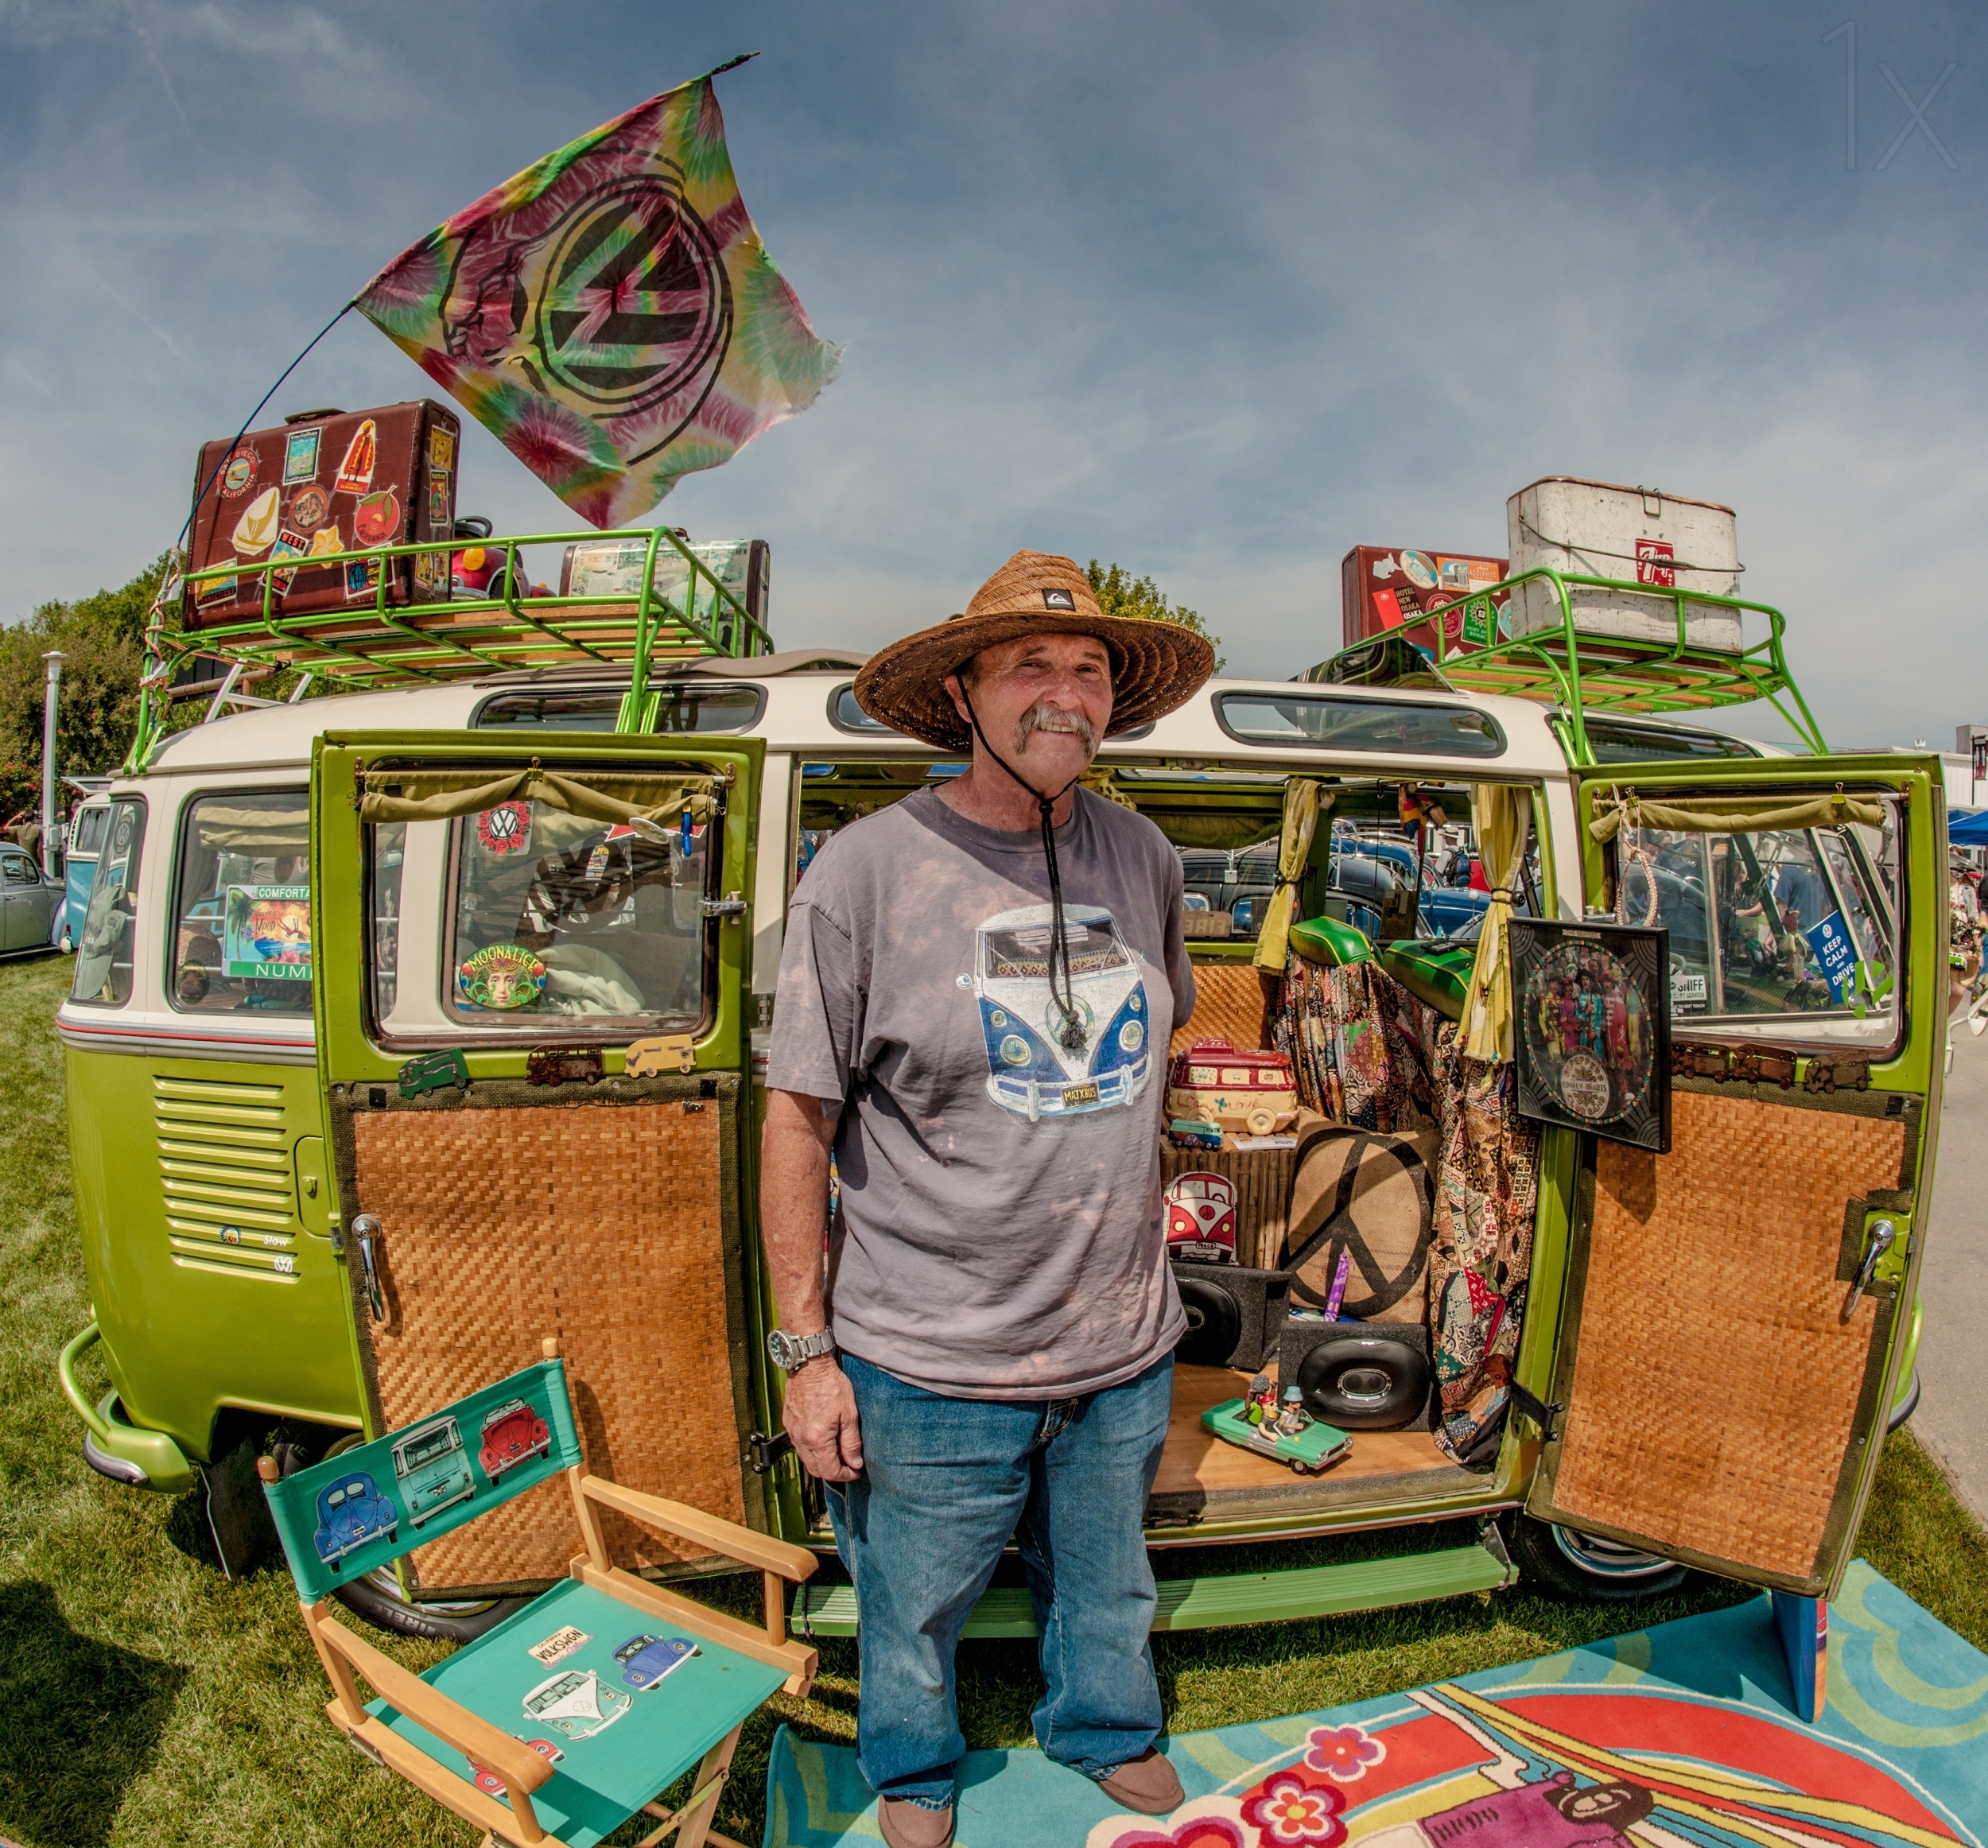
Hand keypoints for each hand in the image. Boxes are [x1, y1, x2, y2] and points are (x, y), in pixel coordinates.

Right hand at [782, 1357, 862, 1481]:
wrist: (810, 1366)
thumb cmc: (831, 1385)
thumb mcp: (849, 1414)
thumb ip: (852, 1442)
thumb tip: (855, 1464)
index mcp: (817, 1439)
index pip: (830, 1471)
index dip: (845, 1476)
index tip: (856, 1471)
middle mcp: (801, 1439)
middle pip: (815, 1470)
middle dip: (833, 1472)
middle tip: (848, 1465)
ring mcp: (792, 1432)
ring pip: (806, 1459)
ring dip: (821, 1462)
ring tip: (837, 1452)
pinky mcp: (788, 1423)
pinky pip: (799, 1446)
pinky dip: (811, 1450)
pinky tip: (824, 1440)